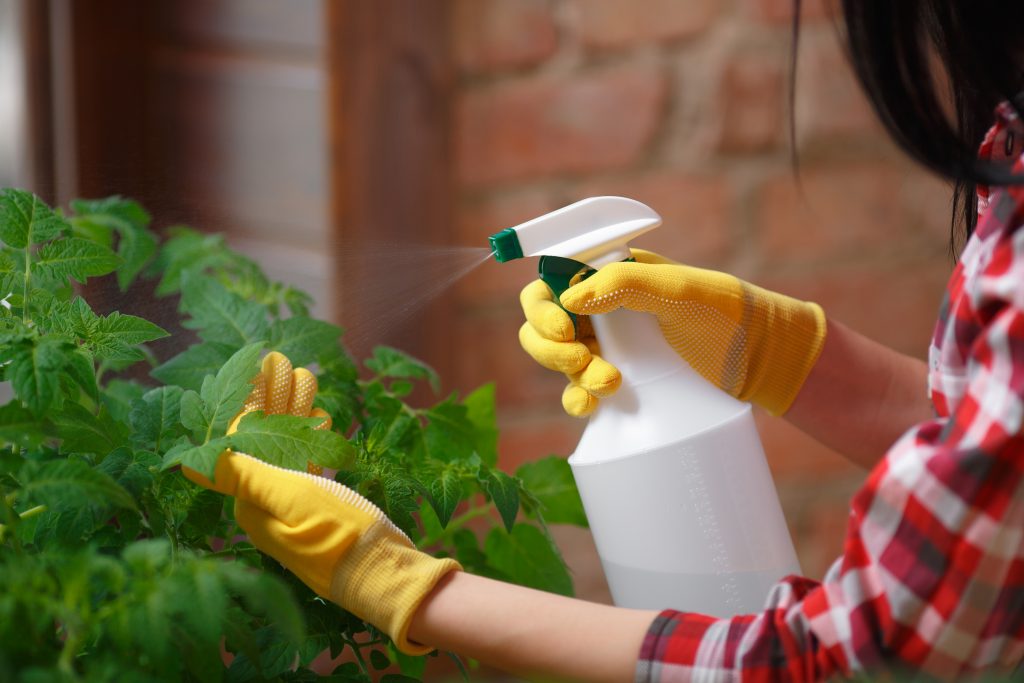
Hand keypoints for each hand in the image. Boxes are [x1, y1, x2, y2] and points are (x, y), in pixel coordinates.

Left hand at [183, 352, 460, 653]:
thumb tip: (186, 462)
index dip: (252, 398)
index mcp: (251, 501)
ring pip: (289, 445)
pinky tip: (322, 417)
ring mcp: (294, 505)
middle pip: (265, 437)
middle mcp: (266, 503)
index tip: (264, 364)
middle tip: (286, 360)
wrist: (385, 573)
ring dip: (296, 410)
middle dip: (274, 398)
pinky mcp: (320, 507)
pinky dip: (314, 436)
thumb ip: (242, 476)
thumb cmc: (337, 533)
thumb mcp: (289, 497)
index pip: (242, 438)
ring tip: (307, 376)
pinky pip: (309, 462)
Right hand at [519, 249, 825, 416]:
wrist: (762, 362)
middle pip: (544, 325)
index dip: (543, 306)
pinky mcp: (619, 382)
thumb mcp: (681, 292)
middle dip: (552, 347)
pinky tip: (588, 406)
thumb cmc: (727, 315)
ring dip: (569, 374)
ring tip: (609, 384)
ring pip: (559, 360)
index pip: (552, 283)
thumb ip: (626, 285)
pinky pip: (579, 391)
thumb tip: (569, 299)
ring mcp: (608, 348)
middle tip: (580, 359)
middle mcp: (603, 310)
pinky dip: (576, 399)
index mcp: (611, 276)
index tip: (564, 327)